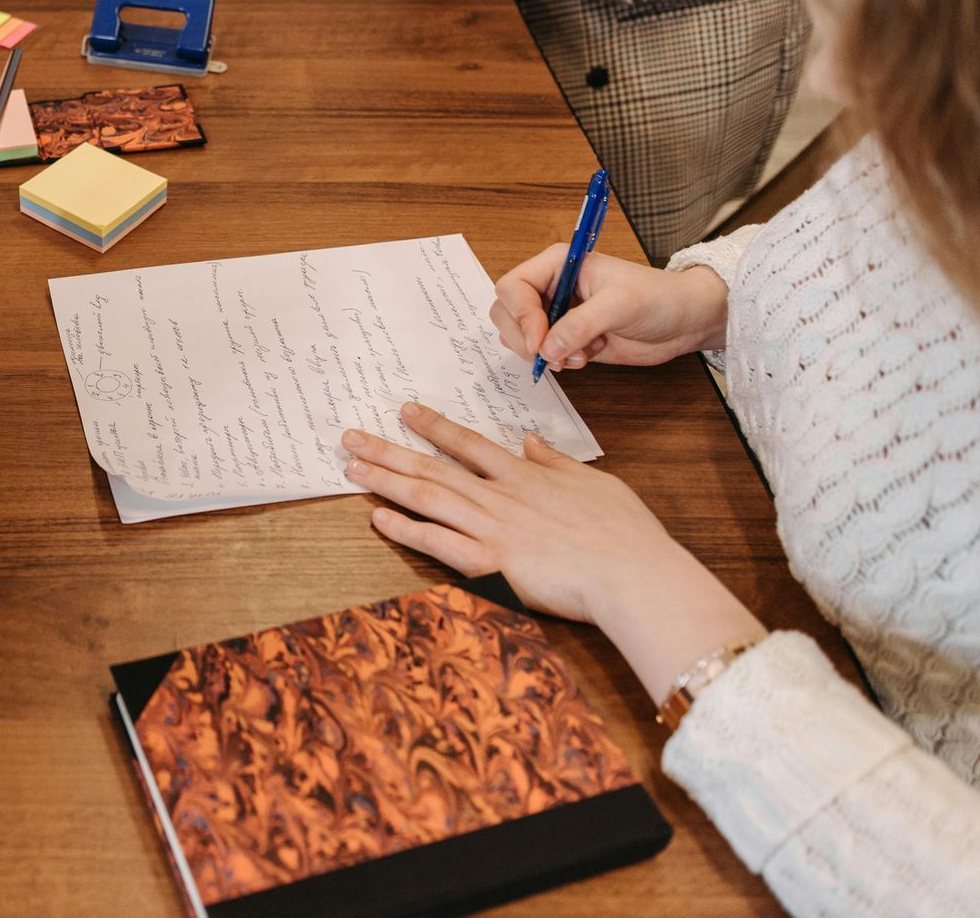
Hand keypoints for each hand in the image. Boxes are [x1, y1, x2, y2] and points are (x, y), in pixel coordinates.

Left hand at [343, 402, 766, 702]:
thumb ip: (557, 463)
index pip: (469, 443)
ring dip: (386, 481)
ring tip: (352, 467)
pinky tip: (378, 519)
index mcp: (527, 477)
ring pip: (428, 497)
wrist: (635, 574)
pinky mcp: (494, 563)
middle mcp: (502, 496)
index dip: (434, 426)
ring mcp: (494, 528)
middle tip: (350, 436)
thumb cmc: (625, 535)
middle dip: (389, 449)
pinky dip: (406, 530)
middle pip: (434, 467)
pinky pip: (439, 543)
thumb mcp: (595, 484)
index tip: (405, 411)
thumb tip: (531, 442)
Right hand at [491, 247, 728, 371]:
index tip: (540, 342)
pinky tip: (583, 359)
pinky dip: (555, 363)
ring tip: (576, 358)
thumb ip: (580, 325)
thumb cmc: (657, 298)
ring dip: (541, 354)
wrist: (683, 321)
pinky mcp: (565, 338)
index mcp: (557, 264)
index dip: (520, 316)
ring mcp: (556, 314)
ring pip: (518, 336)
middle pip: (506, 313)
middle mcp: (550, 287)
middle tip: (552, 357)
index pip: (513, 287)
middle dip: (525, 339)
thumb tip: (546, 350)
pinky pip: (540, 354)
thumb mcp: (619, 305)